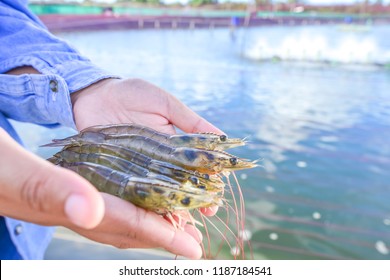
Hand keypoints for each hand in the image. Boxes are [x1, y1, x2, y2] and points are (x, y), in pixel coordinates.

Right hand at [0, 129, 202, 258]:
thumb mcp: (8, 169)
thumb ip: (46, 188)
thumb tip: (90, 210)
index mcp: (60, 209)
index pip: (121, 225)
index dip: (160, 236)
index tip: (191, 248)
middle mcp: (66, 214)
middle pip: (124, 231)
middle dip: (160, 238)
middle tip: (193, 244)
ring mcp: (61, 207)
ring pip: (114, 222)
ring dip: (146, 226)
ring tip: (174, 227)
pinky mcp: (57, 195)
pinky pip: (101, 206)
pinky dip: (125, 208)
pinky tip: (134, 201)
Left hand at [69, 78, 222, 257]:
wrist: (95, 94)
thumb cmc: (133, 95)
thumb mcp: (166, 105)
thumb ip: (191, 121)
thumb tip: (224, 137)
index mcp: (176, 146)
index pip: (199, 168)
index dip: (211, 183)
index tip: (217, 195)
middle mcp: (161, 162)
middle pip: (183, 187)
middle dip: (197, 202)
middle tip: (207, 214)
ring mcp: (141, 170)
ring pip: (161, 195)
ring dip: (174, 210)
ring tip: (185, 224)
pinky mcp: (120, 174)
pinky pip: (134, 194)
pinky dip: (145, 207)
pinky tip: (154, 220)